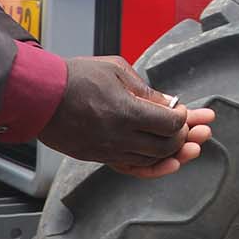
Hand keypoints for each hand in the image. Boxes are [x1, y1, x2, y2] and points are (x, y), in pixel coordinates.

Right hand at [41, 55, 215, 175]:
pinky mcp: (98, 157)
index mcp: (127, 111)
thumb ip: (146, 90)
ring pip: (152, 160)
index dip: (184, 118)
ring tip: (190, 149)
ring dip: (174, 155)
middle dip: (186, 137)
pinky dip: (152, 168)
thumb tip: (168, 103)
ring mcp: (108, 150)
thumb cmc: (75, 77)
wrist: (40, 96)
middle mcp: (120, 136)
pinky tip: (168, 165)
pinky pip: (132, 168)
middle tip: (198, 130)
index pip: (170, 123)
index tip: (186, 111)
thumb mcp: (117, 70)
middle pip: (166, 145)